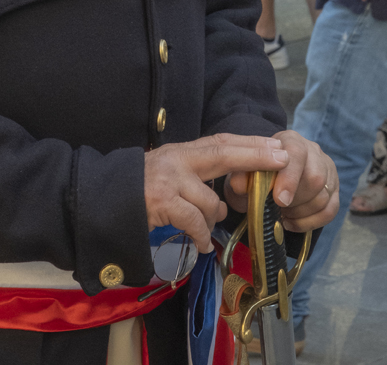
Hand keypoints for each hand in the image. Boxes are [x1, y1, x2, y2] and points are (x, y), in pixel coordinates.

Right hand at [144, 133, 290, 252]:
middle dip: (255, 156)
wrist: (103, 202)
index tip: (275, 143)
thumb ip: (193, 177)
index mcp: (180, 152)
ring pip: (211, 201)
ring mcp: (170, 179)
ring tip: (204, 228)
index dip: (249, 142)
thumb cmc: (137, 191)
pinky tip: (202, 244)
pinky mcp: (163, 202)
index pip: (220, 142)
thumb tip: (223, 196)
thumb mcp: (167, 174)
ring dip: (213, 219)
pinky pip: (196, 222)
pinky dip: (202, 236)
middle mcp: (176, 160)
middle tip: (282, 159)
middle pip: (222, 153)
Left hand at [225, 130, 338, 232]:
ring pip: (323, 196)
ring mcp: (327, 170)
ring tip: (282, 215)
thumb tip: (239, 185)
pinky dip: (310, 222)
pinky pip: (330, 210)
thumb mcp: (245, 169)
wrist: (270, 172)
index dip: (289, 178)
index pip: (296, 154)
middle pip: (315, 178)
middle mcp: (312, 151)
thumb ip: (240, 175)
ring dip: (300, 212)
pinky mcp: (334, 190)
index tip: (279, 200)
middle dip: (295, 200)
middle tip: (278, 209)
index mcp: (290, 140)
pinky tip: (291, 222)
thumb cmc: (257, 170)